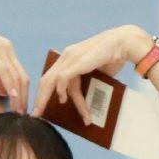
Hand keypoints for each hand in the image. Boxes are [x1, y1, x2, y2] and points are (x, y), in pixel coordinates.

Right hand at [0, 12, 28, 113]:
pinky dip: (9, 84)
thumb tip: (5, 93)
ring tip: (18, 109)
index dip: (23, 94)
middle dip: (23, 97)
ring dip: (18, 95)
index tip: (21, 109)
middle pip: (21, 76)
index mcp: (6, 51)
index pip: (19, 75)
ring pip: (15, 75)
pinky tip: (12, 96)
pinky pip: (4, 70)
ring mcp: (0, 48)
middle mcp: (7, 48)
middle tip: (22, 114)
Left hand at [30, 25, 150, 122]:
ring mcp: (70, 57)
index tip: (41, 108)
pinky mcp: (76, 61)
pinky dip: (60, 90)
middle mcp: (66, 56)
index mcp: (69, 58)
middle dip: (39, 99)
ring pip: (51, 81)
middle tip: (35, 115)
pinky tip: (63, 100)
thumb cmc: (112, 58)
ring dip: (48, 100)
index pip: (51, 78)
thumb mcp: (94, 74)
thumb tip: (85, 101)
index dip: (44, 93)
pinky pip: (62, 78)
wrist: (123, 43)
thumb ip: (85, 83)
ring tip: (45, 114)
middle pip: (46, 80)